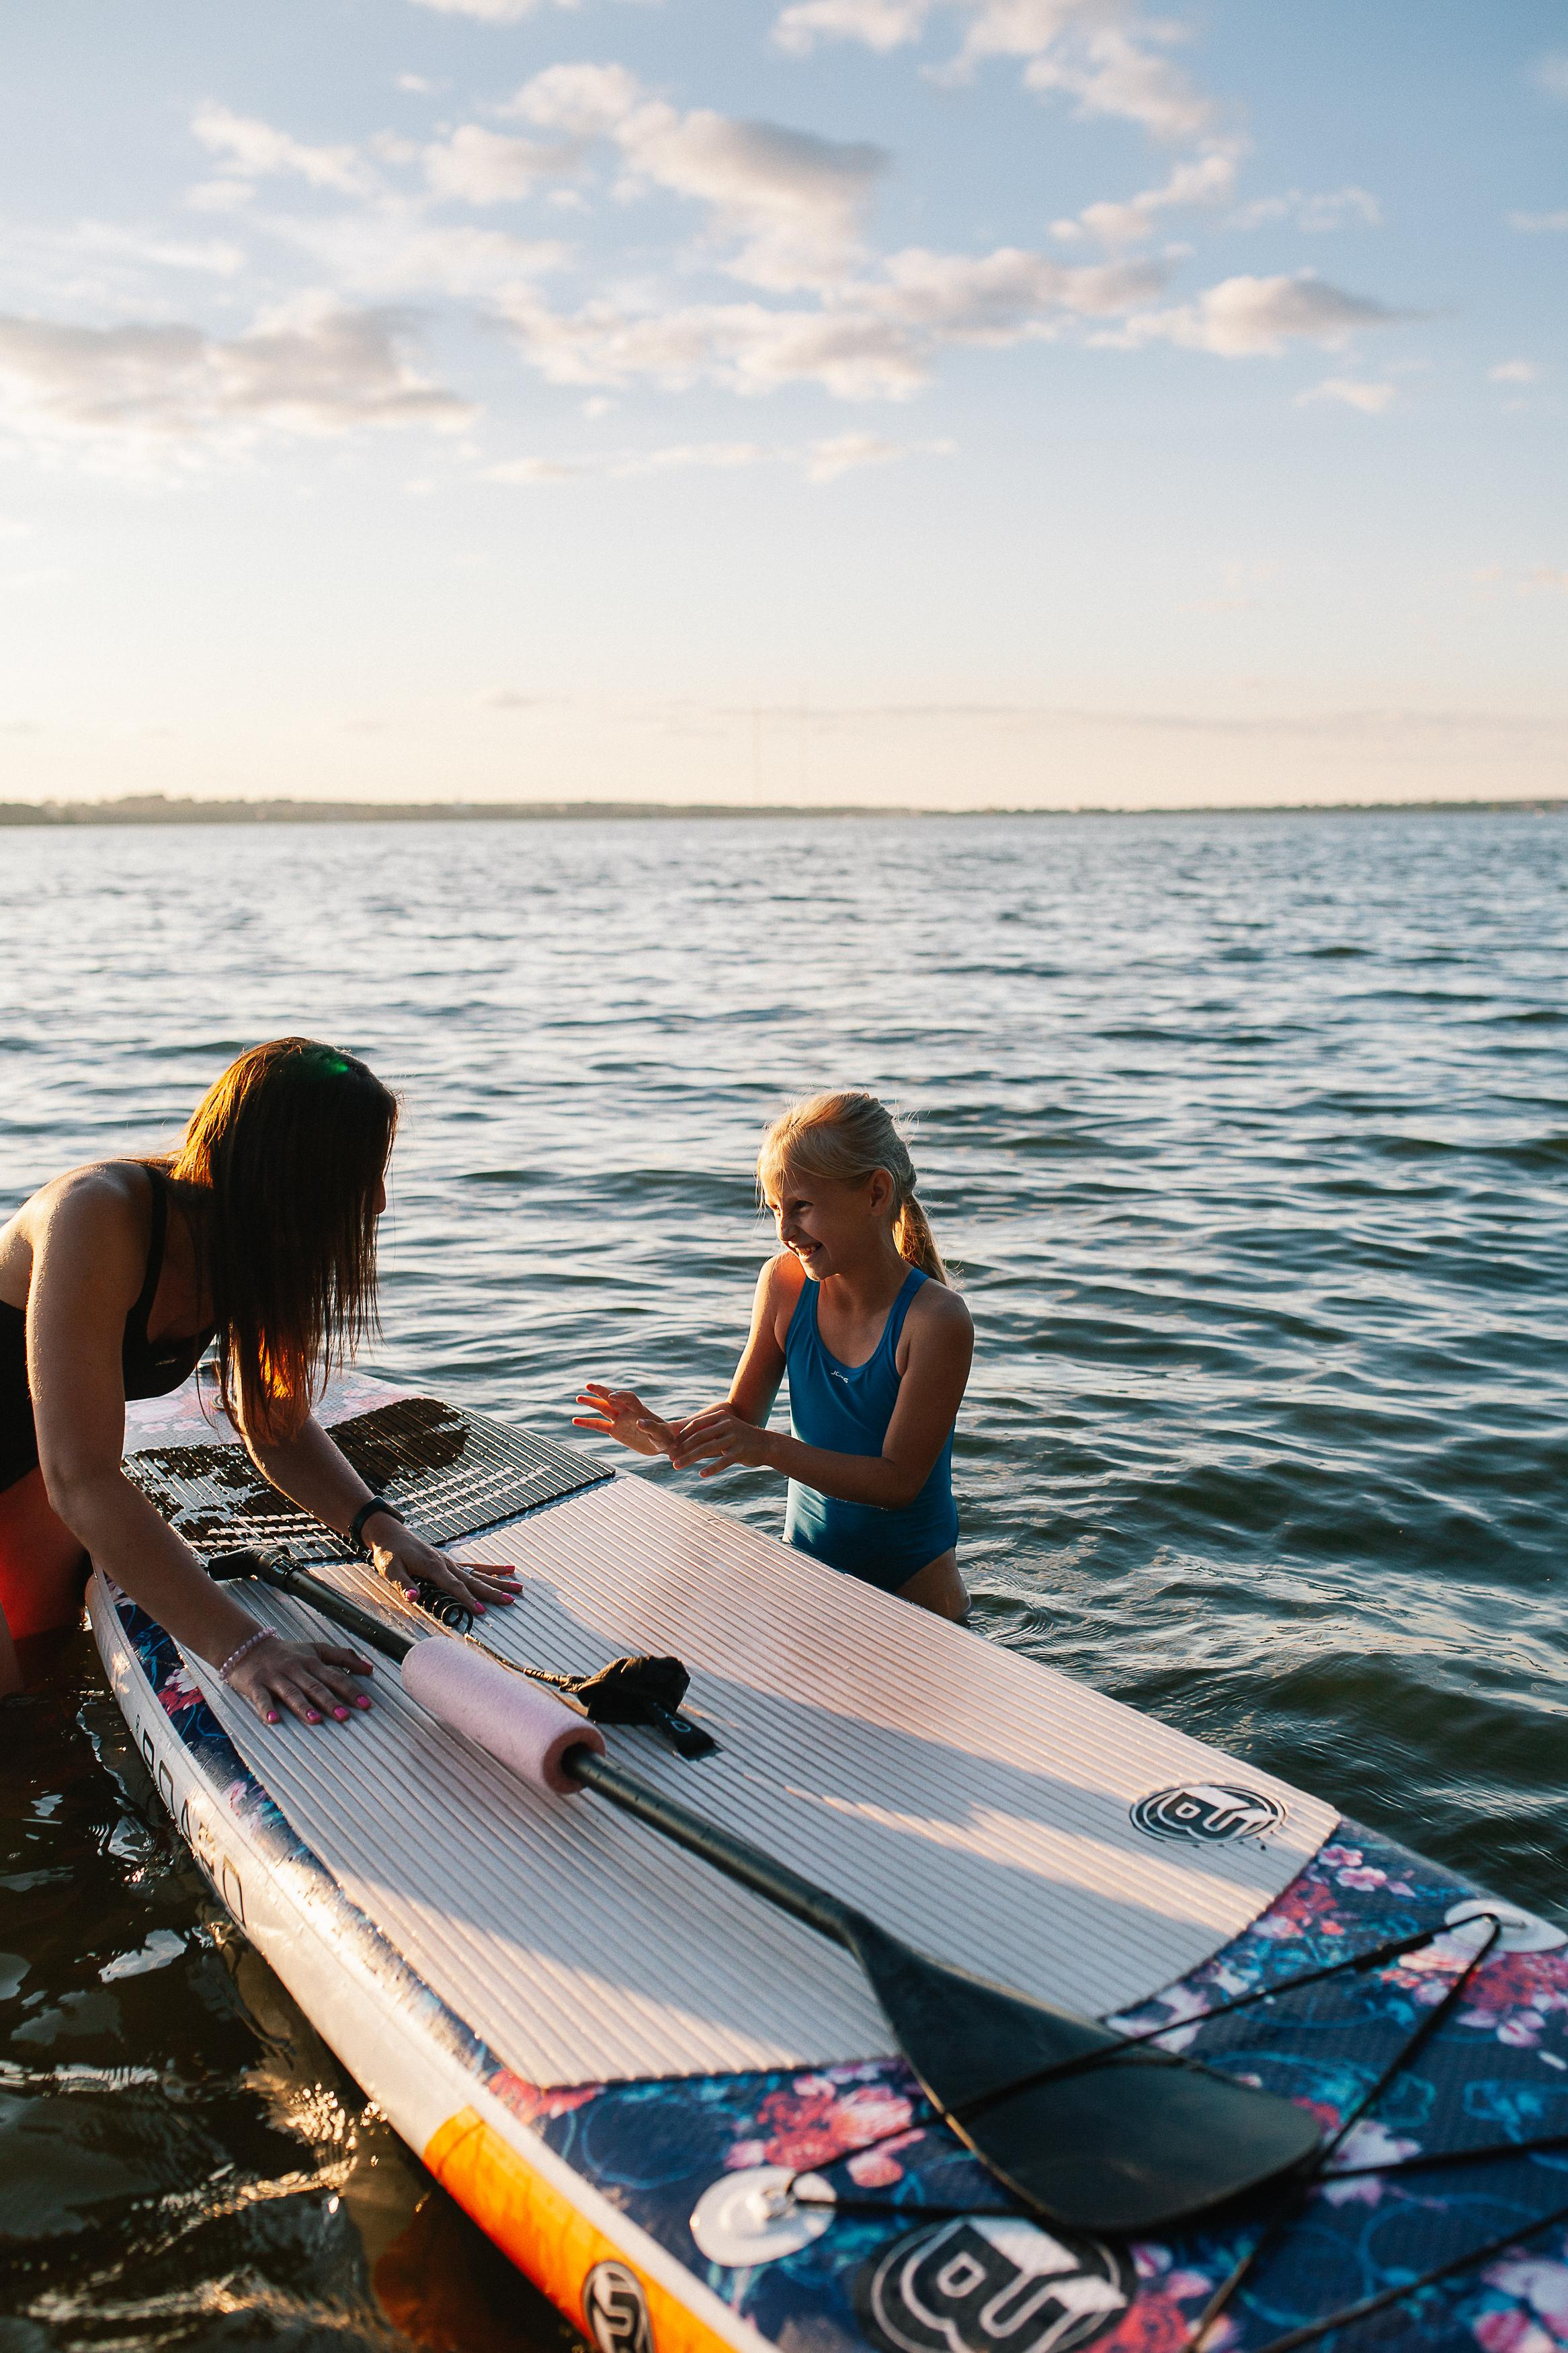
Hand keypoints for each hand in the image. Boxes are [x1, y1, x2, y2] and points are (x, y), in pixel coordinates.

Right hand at [227, 1633, 374, 1727]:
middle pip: (315, 1686)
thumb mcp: (316, 1650)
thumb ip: (342, 1658)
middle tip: (345, 1717)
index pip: (335, 1677)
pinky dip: (267, 1709)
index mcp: (311, 1662)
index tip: (366, 1704)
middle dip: (330, 1702)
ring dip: (303, 1706)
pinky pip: (261, 1698)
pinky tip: (273, 1720)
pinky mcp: (255, 1685)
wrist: (248, 1646)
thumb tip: (370, 1668)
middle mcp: (295, 1669)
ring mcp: (275, 1677)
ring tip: (315, 1720)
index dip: (351, 1690)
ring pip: (291, 1692)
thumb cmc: (287, 1653)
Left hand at [366, 1520, 520, 1615]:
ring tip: (518, 1587)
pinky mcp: (449, 1561)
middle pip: (474, 1580)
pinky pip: (474, 1566)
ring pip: (478, 1573)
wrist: (389, 1533)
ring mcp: (450, 1561)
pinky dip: (491, 1569)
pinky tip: (507, 1569)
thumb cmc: (388, 1552)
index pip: (455, 1586)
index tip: (482, 1610)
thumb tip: (414, 1598)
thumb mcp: (390, 1569)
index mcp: (433, 1566)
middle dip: (493, 1591)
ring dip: (498, 1581)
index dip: (468, 1599)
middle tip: (511, 1600)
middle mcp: (446, 1563)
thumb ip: (404, 1584)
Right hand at [573, 1384, 680, 1459]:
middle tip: (589, 1386)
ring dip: (592, 1403)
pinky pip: (599, 1425)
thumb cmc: (666, 1438)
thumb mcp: (661, 1434)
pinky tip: (575, 1420)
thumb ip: (651, 1428)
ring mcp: (620, 1420)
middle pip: (613, 1398)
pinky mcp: (615, 1430)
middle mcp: (628, 1412)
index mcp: (640, 1410)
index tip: (612, 1396)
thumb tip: (639, 1422)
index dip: (621, 1396)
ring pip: (604, 1408)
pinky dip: (588, 1422)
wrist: (663, 1443)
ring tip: (578, 1398)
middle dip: (602, 1391)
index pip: (629, 1398)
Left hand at [667, 1405, 776, 1477]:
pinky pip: (723, 1461)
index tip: (672, 1447)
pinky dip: (711, 1468)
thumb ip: (709, 1432)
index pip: (696, 1425)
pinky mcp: (741, 1451)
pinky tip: (701, 1475)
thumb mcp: (725, 1430)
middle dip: (682, 1448)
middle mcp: (727, 1425)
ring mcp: (735, 1438)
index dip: (682, 1436)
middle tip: (670, 1458)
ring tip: (677, 1467)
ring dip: (689, 1458)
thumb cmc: (740, 1438)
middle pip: (698, 1437)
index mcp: (721, 1417)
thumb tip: (685, 1440)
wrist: (767, 1444)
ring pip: (707, 1449)